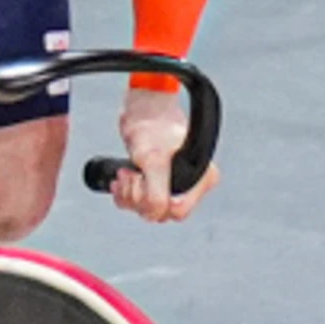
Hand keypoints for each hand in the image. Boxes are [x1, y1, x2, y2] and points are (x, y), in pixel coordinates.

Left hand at [107, 81, 215, 221]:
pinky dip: (125, 193)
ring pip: (147, 210)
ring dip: (129, 193)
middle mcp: (192, 185)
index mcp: (201, 179)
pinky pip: (138, 203)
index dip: (156, 202)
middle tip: (132, 174)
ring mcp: (173, 184)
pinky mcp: (157, 183)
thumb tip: (162, 212)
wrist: (142, 109)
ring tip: (125, 173)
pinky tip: (122, 177)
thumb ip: (157, 192)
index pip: (178, 211)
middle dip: (139, 196)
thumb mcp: (153, 161)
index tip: (145, 180)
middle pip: (160, 213)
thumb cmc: (151, 127)